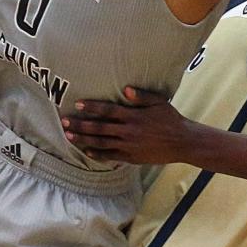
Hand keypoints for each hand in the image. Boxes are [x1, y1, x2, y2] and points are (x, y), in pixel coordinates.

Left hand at [62, 86, 192, 163]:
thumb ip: (141, 96)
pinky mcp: (131, 157)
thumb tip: (125, 90)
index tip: (77, 104)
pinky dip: (98, 154)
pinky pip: (111, 156)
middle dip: (80, 125)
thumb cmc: (170, 119)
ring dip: (83, 140)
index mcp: (133, 115)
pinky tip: (86, 151)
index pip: (108, 110)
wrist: (182, 142)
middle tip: (64, 122)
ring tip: (69, 136)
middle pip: (99, 128)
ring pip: (101, 143)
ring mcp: (129, 145)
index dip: (92, 107)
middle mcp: (128, 131)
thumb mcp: (158, 102)